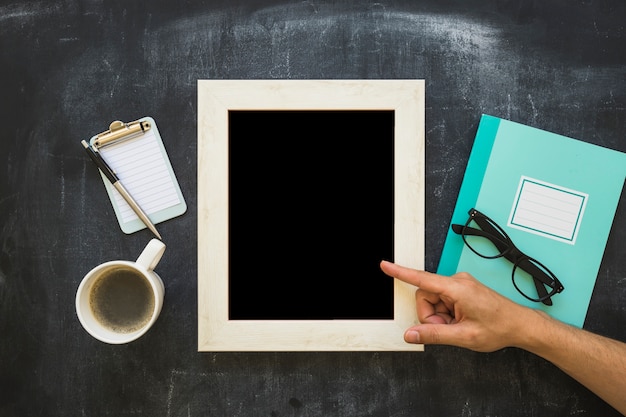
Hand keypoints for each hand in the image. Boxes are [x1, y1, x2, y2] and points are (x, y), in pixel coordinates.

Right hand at [380, 261, 534, 351]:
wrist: (519, 325)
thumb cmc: (498, 327)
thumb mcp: (463, 336)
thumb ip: (434, 335)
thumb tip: (411, 334)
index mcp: (457, 289)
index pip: (422, 279)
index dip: (400, 273)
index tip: (385, 265)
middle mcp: (457, 282)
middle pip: (425, 295)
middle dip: (430, 315)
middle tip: (446, 328)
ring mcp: (460, 285)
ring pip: (433, 300)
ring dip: (439, 316)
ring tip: (457, 326)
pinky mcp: (462, 290)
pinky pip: (442, 300)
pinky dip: (446, 314)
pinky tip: (460, 321)